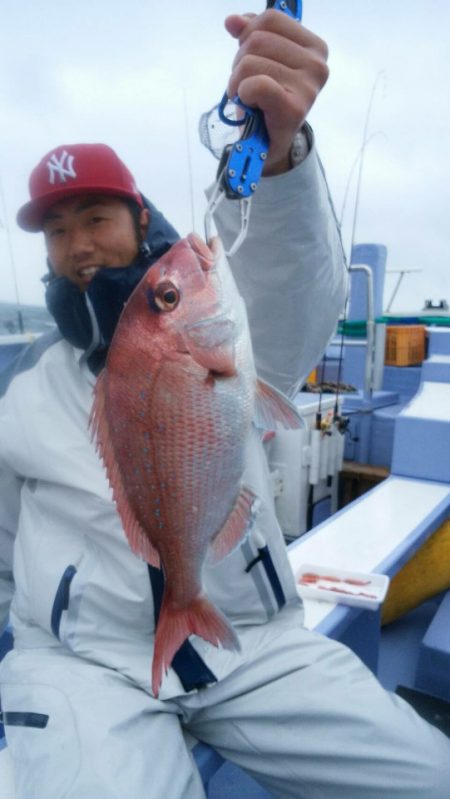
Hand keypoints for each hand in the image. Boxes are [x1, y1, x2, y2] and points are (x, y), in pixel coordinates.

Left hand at [225, 10, 328, 174]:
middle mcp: (317, 65)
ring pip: (250, 62)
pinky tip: (249, 104)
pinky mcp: (294, 108)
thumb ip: (250, 34)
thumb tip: (232, 20)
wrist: (266, 145)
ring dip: (238, 81)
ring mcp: (308, 87)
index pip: (271, 19)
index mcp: (315, 47)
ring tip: (248, 97)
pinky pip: (256, 84)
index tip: (250, 58)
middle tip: (246, 84)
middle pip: (257, 39)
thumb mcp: (259, 60)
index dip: (249, 35)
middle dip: (240, 62)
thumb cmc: (265, 101)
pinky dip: (243, 93)